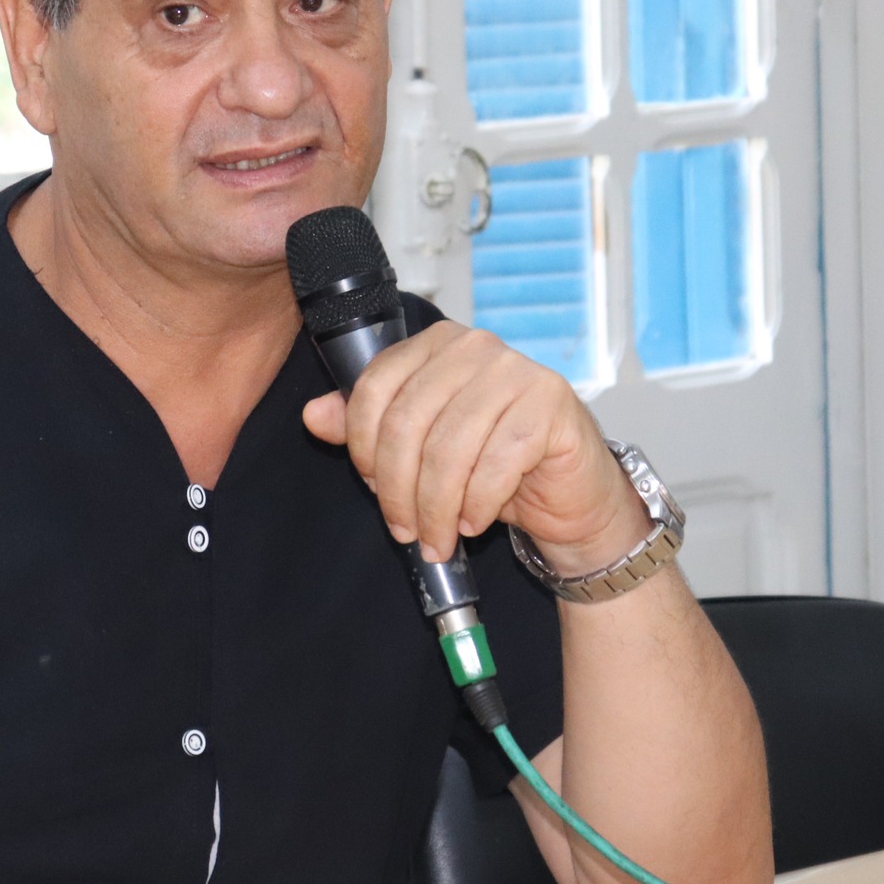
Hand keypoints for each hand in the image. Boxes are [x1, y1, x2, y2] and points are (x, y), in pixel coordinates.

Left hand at [301, 322, 651, 574]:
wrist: (570, 494)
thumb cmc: (496, 465)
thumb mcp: (423, 448)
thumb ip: (369, 428)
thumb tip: (314, 415)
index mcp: (437, 344)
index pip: (375, 389)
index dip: (363, 448)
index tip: (372, 488)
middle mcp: (476, 347)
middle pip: (407, 423)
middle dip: (398, 489)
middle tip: (405, 530)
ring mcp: (517, 371)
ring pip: (448, 450)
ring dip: (436, 508)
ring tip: (436, 539)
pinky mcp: (550, 406)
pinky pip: (494, 465)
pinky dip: (476, 506)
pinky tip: (473, 523)